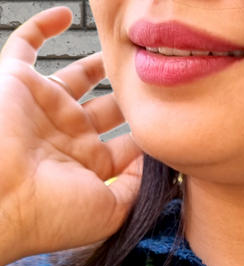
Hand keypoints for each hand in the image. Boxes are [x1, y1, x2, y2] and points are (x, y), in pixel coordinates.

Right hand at [0, 6, 143, 265]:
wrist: (3, 200)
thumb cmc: (54, 213)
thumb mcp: (111, 212)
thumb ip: (136, 186)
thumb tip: (154, 160)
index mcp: (90, 167)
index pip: (127, 146)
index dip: (148, 133)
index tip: (172, 120)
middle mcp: (69, 137)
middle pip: (108, 110)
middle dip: (130, 97)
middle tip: (152, 83)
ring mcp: (45, 109)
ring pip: (78, 77)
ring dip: (99, 65)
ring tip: (125, 52)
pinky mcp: (18, 83)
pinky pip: (26, 45)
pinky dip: (43, 26)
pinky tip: (66, 13)